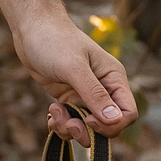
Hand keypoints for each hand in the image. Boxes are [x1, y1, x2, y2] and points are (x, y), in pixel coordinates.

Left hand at [8, 11, 137, 146]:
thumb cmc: (54, 41)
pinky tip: (51, 112)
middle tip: (68, 123)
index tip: (88, 120)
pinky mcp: (69, 98)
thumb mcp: (74, 68)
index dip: (112, 125)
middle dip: (87, 131)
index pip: (128, 113)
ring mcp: (85, 95)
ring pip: (87, 128)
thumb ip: (94, 94)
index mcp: (113, 78)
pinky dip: (61, 123)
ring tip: (54, 113)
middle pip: (107, 126)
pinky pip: (71, 122)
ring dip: (70, 128)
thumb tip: (114, 120)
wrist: (32, 28)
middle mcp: (104, 89)